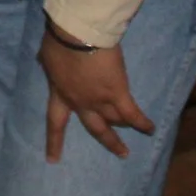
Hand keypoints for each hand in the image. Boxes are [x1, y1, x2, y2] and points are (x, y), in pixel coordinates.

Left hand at [38, 23, 154, 161]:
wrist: (76, 34)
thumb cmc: (58, 41)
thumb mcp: (48, 57)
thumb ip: (50, 65)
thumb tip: (45, 62)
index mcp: (60, 94)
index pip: (55, 123)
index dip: (54, 142)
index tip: (53, 160)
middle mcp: (81, 103)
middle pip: (95, 128)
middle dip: (109, 141)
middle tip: (122, 153)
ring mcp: (100, 100)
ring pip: (115, 120)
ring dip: (126, 125)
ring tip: (138, 130)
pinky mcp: (118, 93)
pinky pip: (132, 113)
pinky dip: (142, 122)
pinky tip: (151, 128)